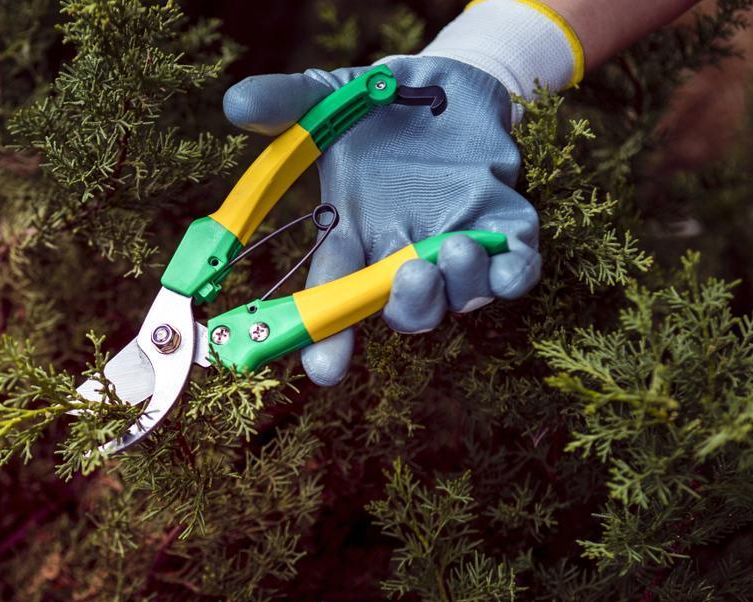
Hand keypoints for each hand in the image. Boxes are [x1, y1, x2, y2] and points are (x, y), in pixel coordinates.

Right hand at [222, 56, 540, 385]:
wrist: (447, 82)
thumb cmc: (378, 103)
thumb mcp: (326, 96)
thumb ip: (284, 103)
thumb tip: (236, 103)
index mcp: (352, 233)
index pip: (331, 296)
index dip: (325, 338)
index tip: (324, 369)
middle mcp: (402, 251)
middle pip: (402, 311)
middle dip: (407, 305)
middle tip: (409, 275)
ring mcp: (454, 242)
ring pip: (460, 297)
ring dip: (458, 286)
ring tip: (455, 247)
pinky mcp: (504, 223)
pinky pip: (516, 269)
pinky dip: (514, 274)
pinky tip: (506, 263)